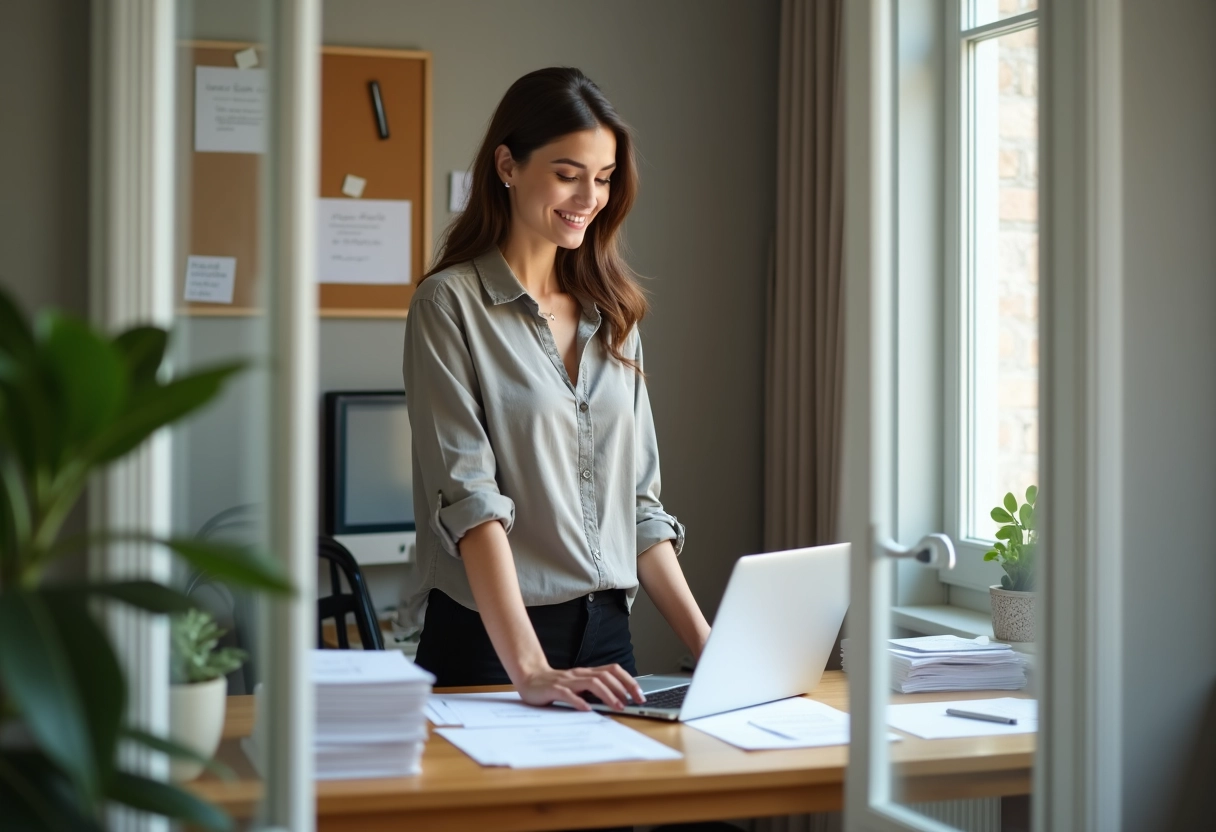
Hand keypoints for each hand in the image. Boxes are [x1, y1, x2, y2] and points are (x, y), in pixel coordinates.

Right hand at [516, 663, 645, 710]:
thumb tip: (619, 700)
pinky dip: (579, 701)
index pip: (612, 670)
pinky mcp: (553, 689)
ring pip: (592, 683)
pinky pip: (568, 694)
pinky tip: (587, 709)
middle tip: (634, 702)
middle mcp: (579, 674)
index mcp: (587, 673)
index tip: (640, 695)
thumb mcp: (578, 685)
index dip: (628, 680)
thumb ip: (593, 690)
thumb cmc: (555, 685)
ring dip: (607, 695)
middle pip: (606, 675)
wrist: (529, 677)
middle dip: (623, 688)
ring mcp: (566, 681)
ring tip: (617, 706)